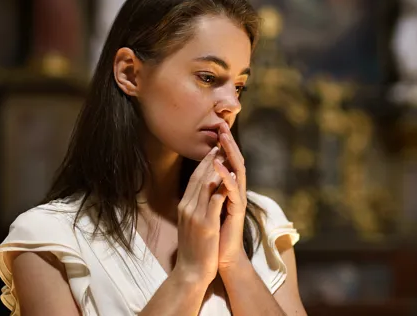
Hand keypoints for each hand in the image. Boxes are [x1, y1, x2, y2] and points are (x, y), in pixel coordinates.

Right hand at [173, 146, 227, 286]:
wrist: (191, 272)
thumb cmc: (194, 250)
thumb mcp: (190, 224)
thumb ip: (195, 208)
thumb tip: (202, 195)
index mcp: (184, 206)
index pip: (194, 179)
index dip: (204, 163)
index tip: (214, 151)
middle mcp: (187, 207)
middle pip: (199, 178)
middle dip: (211, 160)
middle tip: (221, 144)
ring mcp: (195, 215)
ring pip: (206, 185)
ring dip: (217, 168)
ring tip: (226, 154)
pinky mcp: (206, 224)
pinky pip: (215, 200)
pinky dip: (223, 187)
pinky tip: (232, 178)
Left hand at [213, 122, 248, 271]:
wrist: (219, 257)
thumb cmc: (213, 234)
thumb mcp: (206, 207)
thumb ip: (207, 191)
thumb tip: (203, 174)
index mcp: (226, 189)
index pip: (224, 162)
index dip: (220, 147)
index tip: (214, 130)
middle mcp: (235, 191)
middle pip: (233, 162)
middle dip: (228, 144)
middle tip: (222, 127)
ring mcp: (237, 200)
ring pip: (236, 171)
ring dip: (230, 154)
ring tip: (223, 139)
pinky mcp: (237, 210)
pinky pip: (232, 190)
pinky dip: (225, 177)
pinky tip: (219, 166)